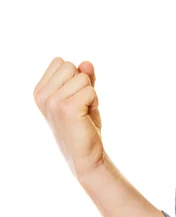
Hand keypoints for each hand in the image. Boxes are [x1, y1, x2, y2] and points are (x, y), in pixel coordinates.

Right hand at [33, 58, 103, 178]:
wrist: (86, 154)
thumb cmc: (82, 124)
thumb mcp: (81, 95)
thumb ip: (83, 77)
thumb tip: (86, 63)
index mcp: (40, 91)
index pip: (60, 62)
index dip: (74, 76)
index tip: (73, 97)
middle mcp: (42, 96)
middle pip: (70, 66)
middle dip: (83, 83)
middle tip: (80, 105)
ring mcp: (53, 102)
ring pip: (82, 78)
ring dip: (89, 94)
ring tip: (83, 111)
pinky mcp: (67, 108)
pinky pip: (90, 90)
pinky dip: (94, 102)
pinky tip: (86, 116)